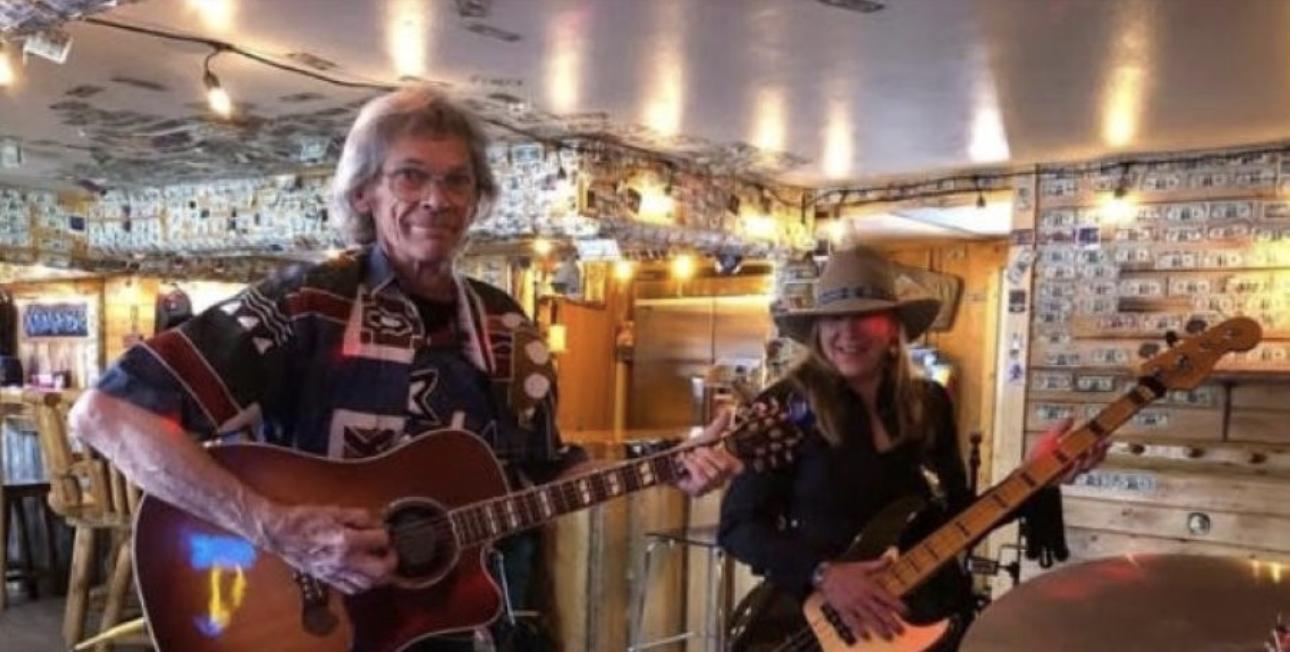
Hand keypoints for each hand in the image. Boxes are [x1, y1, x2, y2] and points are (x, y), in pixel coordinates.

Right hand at [259, 504, 396, 594]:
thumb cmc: (304, 519)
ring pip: (368, 584)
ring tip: (380, 563)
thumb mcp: (336, 510)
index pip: (381, 540)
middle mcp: (342, 561)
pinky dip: (363, 583)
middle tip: (390, 551)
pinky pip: (352, 589)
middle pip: (380, 572)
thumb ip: (360, 517)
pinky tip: (364, 574)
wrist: (280, 533)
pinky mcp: (328, 579)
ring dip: (379, 575)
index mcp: (345, 541)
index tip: (384, 530)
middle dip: (391, 561)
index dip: (386, 533)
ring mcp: (335, 573)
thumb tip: (376, 523)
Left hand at [674, 410, 743, 496]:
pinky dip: (691, 466)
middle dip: (707, 454)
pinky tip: (684, 464)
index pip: (738, 467)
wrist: (668, 460)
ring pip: (712, 473)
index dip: (727, 456)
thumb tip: (727, 411)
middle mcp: (720, 480)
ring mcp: (710, 487)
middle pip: (723, 466)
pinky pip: (701, 478)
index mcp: (725, 468)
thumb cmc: (688, 451)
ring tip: (689, 457)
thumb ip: (718, 426)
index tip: (714, 448)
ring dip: (697, 460)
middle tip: (697, 451)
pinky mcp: (698, 491)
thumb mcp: (705, 438)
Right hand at [817, 557, 907, 640]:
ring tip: (888, 637)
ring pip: (870, 619)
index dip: (898, 606)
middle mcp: (864, 597)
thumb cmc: (845, 571)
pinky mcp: (845, 610)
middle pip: (881, 612)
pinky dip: (860, 630)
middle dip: (892, 623)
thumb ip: (879, 564)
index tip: (905, 612)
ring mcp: (854, 605)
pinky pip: (853, 622)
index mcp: (870, 586)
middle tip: (900, 631)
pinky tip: (866, 636)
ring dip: (880, 629)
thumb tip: (891, 558)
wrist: (826, 575)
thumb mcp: (863, 566)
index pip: (887, 598)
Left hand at [1028, 417, 1108, 482]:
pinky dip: (1075, 469)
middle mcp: (1075, 466)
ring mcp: (1069, 474)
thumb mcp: (1049, 437)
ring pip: (1085, 468)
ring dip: (1089, 459)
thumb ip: (1060, 428)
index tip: (1107, 438)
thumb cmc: (1039, 455)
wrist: (1026, 471)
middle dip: (1099, 452)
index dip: (1102, 446)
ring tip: (1090, 449)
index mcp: (1076, 456)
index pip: (1094, 451)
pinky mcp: (1060, 480)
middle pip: (1093, 460)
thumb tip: (1071, 417)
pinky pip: (1071, 476)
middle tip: (1102, 443)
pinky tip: (1076, 461)